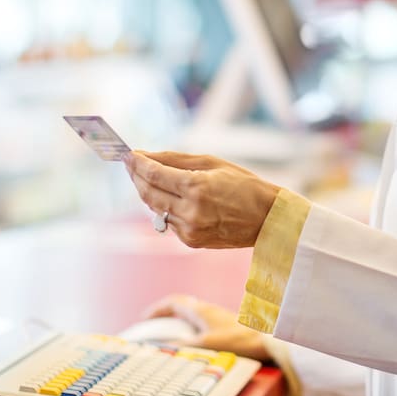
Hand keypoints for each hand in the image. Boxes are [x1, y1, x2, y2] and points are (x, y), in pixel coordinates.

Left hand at [125, 151, 279, 249]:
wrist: (268, 219)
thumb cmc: (244, 185)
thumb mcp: (212, 163)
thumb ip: (176, 160)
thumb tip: (147, 156)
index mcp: (196, 188)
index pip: (154, 174)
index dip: (138, 163)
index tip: (129, 154)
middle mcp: (190, 211)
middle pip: (148, 193)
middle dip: (136, 177)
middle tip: (131, 164)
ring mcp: (189, 229)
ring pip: (155, 209)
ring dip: (148, 192)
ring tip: (148, 177)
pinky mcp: (191, 242)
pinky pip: (168, 221)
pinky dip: (165, 207)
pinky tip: (171, 197)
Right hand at [146, 294, 269, 360]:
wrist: (266, 340)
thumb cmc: (238, 341)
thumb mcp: (205, 345)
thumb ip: (182, 347)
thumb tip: (161, 348)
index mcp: (200, 310)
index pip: (173, 302)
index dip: (157, 310)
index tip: (144, 320)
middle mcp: (208, 310)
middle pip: (181, 306)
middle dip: (165, 315)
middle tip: (153, 328)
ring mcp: (217, 316)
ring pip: (192, 314)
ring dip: (178, 322)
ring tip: (169, 338)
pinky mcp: (225, 324)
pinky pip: (201, 322)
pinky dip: (190, 329)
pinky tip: (191, 344)